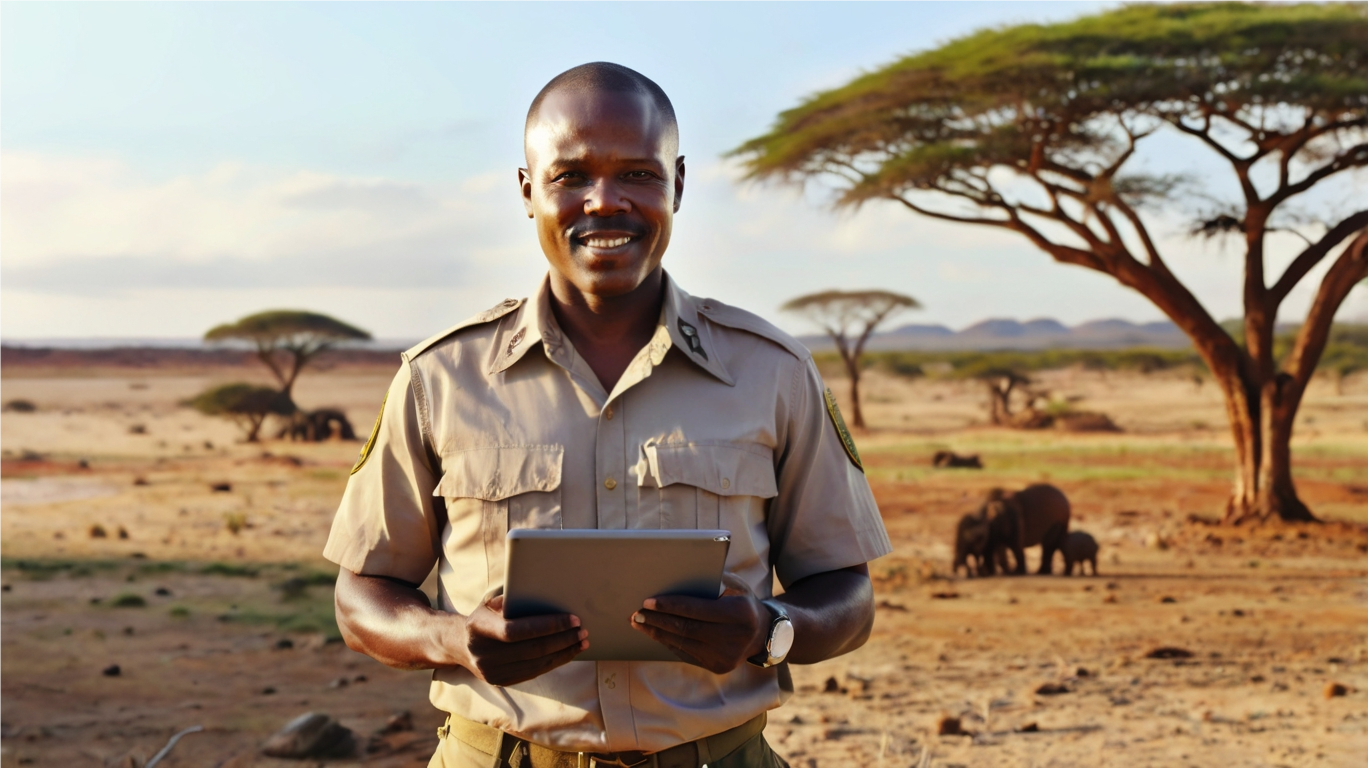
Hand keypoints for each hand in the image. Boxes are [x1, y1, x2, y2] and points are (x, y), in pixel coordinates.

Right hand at [455, 595, 586, 685]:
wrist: (461, 645)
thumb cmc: (484, 617)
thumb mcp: (490, 602)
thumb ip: (512, 599)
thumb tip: (545, 596)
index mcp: (479, 628)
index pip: (517, 630)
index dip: (548, 626)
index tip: (572, 619)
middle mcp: (483, 653)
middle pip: (532, 649)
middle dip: (563, 639)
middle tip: (583, 630)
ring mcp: (491, 671)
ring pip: (536, 664)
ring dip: (564, 653)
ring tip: (582, 642)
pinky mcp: (501, 681)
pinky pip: (534, 672)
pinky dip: (554, 662)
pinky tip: (568, 652)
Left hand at [630, 588, 768, 673]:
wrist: (762, 633)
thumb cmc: (742, 602)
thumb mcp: (734, 586)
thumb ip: (711, 580)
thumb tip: (675, 576)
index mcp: (739, 613)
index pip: (697, 610)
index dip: (670, 606)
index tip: (647, 601)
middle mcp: (734, 638)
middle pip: (686, 628)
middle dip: (658, 620)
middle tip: (636, 613)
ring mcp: (725, 656)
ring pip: (683, 643)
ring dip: (657, 633)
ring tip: (639, 623)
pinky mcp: (717, 667)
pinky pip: (686, 654)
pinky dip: (668, 643)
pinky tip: (655, 633)